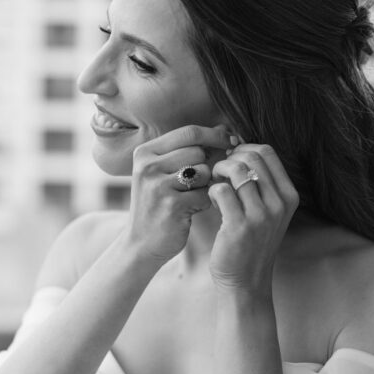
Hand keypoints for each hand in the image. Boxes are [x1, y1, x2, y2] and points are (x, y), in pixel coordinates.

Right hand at [125, 124, 234, 264]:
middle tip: (198, 183)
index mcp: (145, 153)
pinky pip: (204, 195)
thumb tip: (225, 129)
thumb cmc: (158, 205)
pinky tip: (189, 212)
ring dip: (205, 185)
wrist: (141, 244)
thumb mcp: (161, 173)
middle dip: (206, 166)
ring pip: (203, 172)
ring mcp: (158, 186)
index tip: (231, 141)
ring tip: (189, 197)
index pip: (189, 132)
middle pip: (198, 151)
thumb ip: (186, 151)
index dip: (215, 135)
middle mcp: (148, 166)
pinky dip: (203, 203)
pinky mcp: (172, 206)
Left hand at [208, 144, 299, 295]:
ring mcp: (261, 215)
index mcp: (289, 195)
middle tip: (219, 172)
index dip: (244, 148)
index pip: (267, 152)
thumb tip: (237, 151)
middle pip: (252, 156)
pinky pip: (220, 190)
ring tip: (215, 185)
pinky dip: (211, 190)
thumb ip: (260, 184)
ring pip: (236, 170)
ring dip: (219, 172)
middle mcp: (279, 203)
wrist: (246, 281)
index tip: (231, 159)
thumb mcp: (267, 212)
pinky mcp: (240, 226)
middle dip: (230, 158)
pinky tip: (211, 202)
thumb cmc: (251, 243)